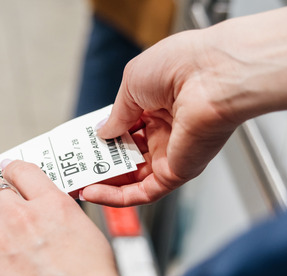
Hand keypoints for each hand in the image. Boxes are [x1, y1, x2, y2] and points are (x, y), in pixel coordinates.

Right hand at [83, 0, 286, 205]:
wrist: (213, 76)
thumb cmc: (181, 66)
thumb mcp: (132, 82)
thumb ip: (115, 113)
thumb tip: (102, 133)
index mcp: (159, 104)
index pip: (125, 127)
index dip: (102, 138)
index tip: (78, 146)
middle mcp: (166, 130)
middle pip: (127, 156)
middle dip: (99, 163)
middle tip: (72, 169)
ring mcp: (171, 153)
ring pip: (132, 179)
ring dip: (103, 183)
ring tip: (75, 183)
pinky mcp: (176, 173)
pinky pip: (142, 193)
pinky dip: (117, 198)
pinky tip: (93, 193)